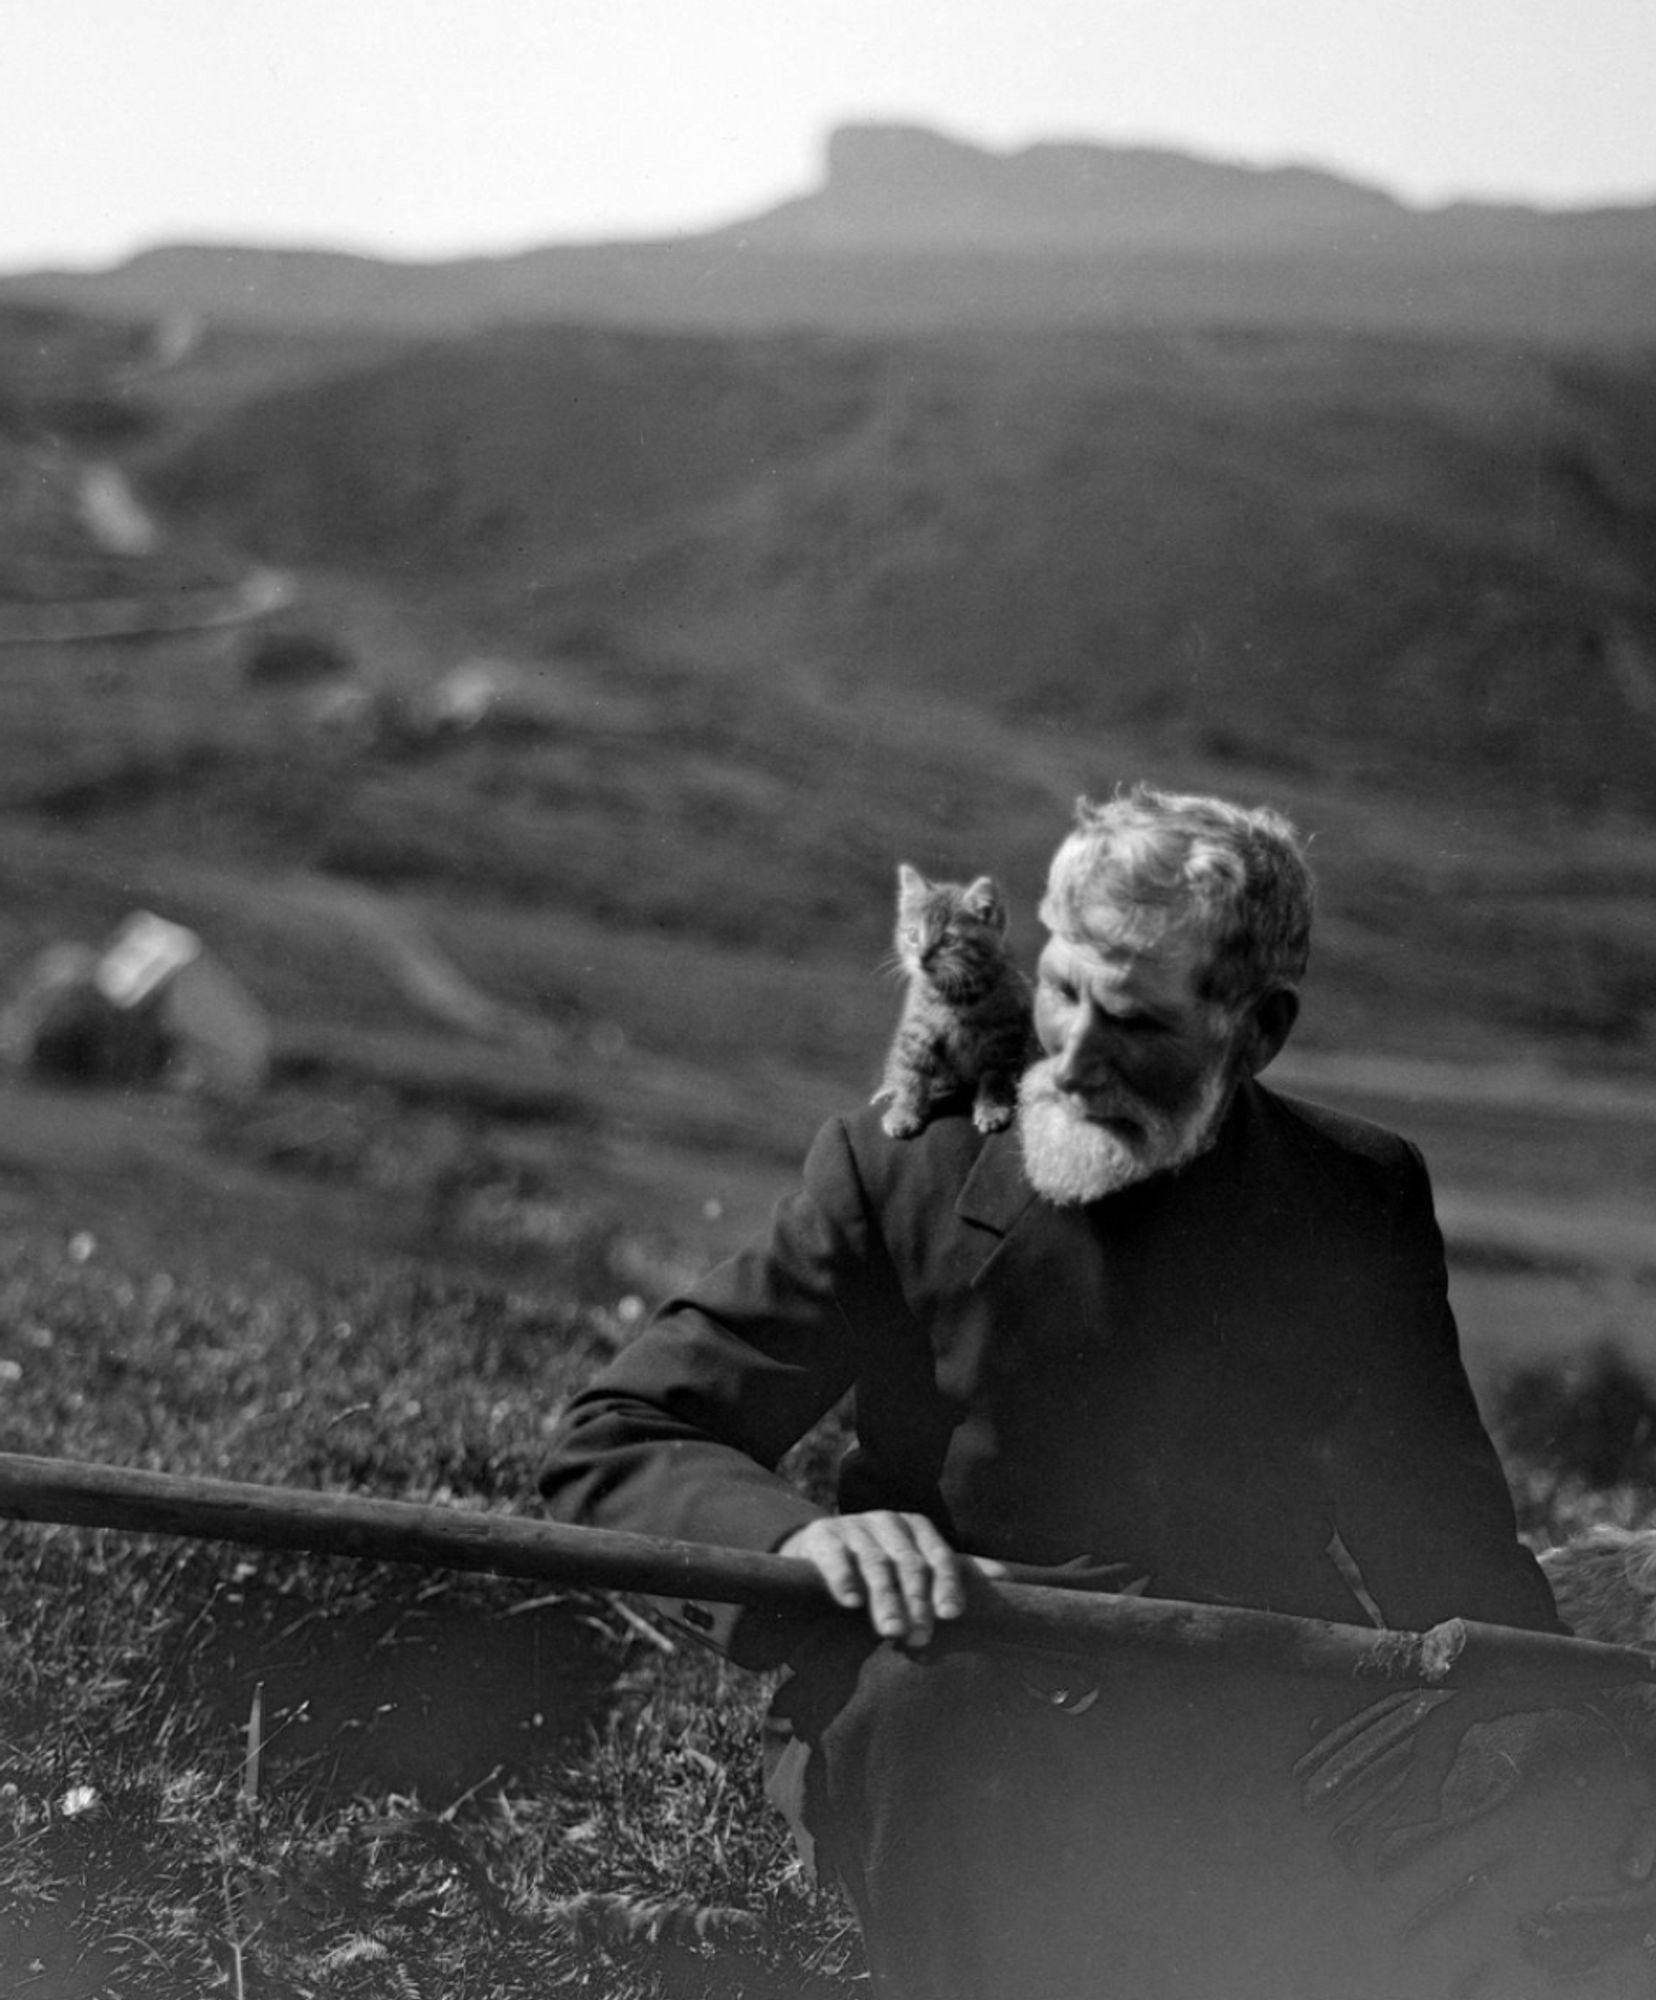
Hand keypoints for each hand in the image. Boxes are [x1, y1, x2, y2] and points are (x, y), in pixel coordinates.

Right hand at [778, 1511, 1003, 1647]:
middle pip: (908, 1563)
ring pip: (875, 1564)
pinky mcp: (822, 1537)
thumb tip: (1007, 1579)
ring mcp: (854, 1527)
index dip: (947, 1584)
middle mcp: (888, 1522)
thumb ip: (957, 1570)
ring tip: (891, 1630)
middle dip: (916, 1601)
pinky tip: (851, 1601)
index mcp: (916, 1528)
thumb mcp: (917, 1561)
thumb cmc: (879, 1561)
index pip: (939, 1555)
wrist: (819, 1547)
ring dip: (885, 1599)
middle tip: (920, 1637)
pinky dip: (844, 1578)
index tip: (951, 1614)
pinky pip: (836, 1558)